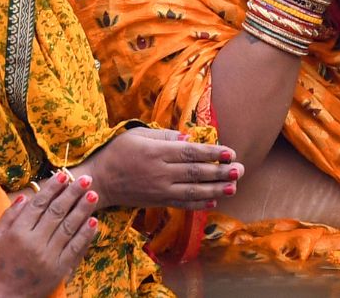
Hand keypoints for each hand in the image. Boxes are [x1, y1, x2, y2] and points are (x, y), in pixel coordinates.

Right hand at [0, 173, 99, 297]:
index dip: (53, 188)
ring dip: (83, 209)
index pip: (39, 205)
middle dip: (73, 193)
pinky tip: (94, 221)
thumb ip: (9, 216)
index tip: (64, 175)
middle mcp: (34, 243)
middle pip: (57, 212)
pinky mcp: (60, 269)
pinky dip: (86, 234)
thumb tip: (25, 196)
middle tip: (87, 179)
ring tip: (94, 194)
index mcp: (17, 233)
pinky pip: (76, 248)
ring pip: (69, 227)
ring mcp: (49, 256)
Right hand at [71, 127, 243, 209]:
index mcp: (157, 152)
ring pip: (192, 190)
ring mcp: (159, 189)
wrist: (99, 181)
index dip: (213, 153)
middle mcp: (160, 172)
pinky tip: (214, 201)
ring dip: (215, 190)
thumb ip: (163, 136)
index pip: (190, 153)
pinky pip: (181, 203)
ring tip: (234, 187)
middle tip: (240, 170)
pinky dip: (199, 203)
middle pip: (196, 173)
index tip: (231, 152)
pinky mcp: (157, 201)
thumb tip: (187, 138)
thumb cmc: (118, 152)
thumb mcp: (137, 135)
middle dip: (220, 172)